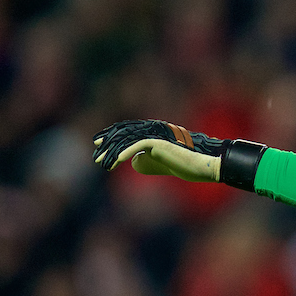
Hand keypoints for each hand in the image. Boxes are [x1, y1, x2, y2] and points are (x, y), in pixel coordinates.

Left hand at [92, 119, 224, 181]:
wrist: (199, 165)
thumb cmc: (182, 164)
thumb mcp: (158, 164)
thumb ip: (144, 161)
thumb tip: (132, 161)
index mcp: (150, 132)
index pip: (125, 132)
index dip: (110, 138)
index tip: (98, 146)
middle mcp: (150, 130)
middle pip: (123, 134)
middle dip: (107, 144)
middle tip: (95, 155)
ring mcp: (155, 134)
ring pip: (128, 140)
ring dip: (113, 152)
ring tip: (103, 163)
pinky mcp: (160, 142)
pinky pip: (139, 145)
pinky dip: (127, 153)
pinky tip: (118, 161)